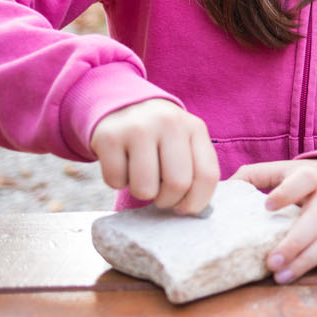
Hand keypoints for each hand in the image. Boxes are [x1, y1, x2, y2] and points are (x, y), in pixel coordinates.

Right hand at [89, 97, 219, 213]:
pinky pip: (116, 181)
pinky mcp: (109, 137)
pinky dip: (118, 182)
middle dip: (168, 201)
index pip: (207, 175)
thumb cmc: (160, 136)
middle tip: (160, 195)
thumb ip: (197, 170)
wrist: (122, 106)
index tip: (185, 208)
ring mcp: (138, 128)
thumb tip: (199, 210)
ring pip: (145, 188)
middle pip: (177, 184)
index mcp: (194, 128)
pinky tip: (123, 165)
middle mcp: (169, 123)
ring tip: (142, 177)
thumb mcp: (186, 142)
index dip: (197, 201)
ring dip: (142, 193)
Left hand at [234, 158, 316, 282]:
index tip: (266, 207)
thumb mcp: (287, 169)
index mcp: (312, 174)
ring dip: (310, 258)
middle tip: (270, 263)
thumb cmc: (312, 179)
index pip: (303, 179)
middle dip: (294, 243)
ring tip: (284, 276)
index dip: (286, 192)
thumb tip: (220, 189)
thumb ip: (257, 176)